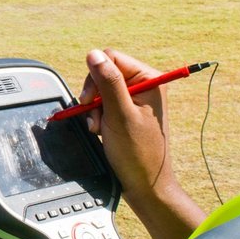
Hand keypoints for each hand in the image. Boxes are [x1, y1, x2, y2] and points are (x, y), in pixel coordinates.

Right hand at [78, 48, 176, 201]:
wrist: (145, 185)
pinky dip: (98, 117)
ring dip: (94, 109)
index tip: (89, 101)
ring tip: (99, 129)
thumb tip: (94, 54)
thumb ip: (107, 82)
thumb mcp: (119, 115)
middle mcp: (145, 85)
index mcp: (150, 79)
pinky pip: (104, 104)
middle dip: (94, 96)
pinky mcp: (128, 112)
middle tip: (95, 119)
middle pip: (104, 73)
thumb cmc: (138, 153)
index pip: (111, 59)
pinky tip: (101, 131)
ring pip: (101, 90)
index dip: (95, 77)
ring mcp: (136, 99)